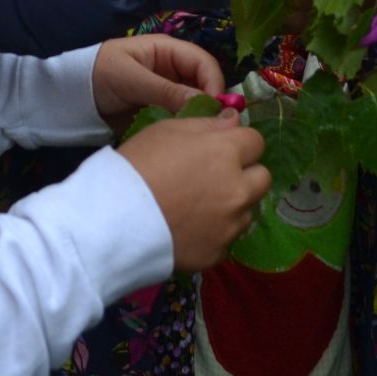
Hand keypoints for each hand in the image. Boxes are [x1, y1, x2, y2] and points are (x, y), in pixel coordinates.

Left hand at [93, 34, 223, 131]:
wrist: (71, 95)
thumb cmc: (100, 74)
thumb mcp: (131, 79)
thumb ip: (166, 90)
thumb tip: (205, 102)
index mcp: (168, 51)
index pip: (203, 63)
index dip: (214, 82)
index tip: (217, 108)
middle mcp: (173, 70)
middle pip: (204, 84)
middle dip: (210, 103)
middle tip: (211, 128)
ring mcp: (167, 92)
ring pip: (195, 104)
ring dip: (198, 117)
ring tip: (198, 135)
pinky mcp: (160, 111)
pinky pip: (180, 118)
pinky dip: (184, 127)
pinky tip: (183, 139)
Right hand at [119, 112, 271, 270]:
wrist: (114, 221)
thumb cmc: (138, 166)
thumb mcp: (167, 130)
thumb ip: (207, 124)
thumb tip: (234, 121)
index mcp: (227, 153)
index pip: (256, 142)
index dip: (237, 143)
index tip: (219, 150)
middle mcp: (238, 189)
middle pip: (262, 178)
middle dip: (245, 175)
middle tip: (216, 179)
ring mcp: (231, 225)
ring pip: (248, 210)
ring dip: (233, 205)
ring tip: (199, 207)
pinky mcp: (219, 254)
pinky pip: (228, 238)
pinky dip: (216, 233)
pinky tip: (190, 229)